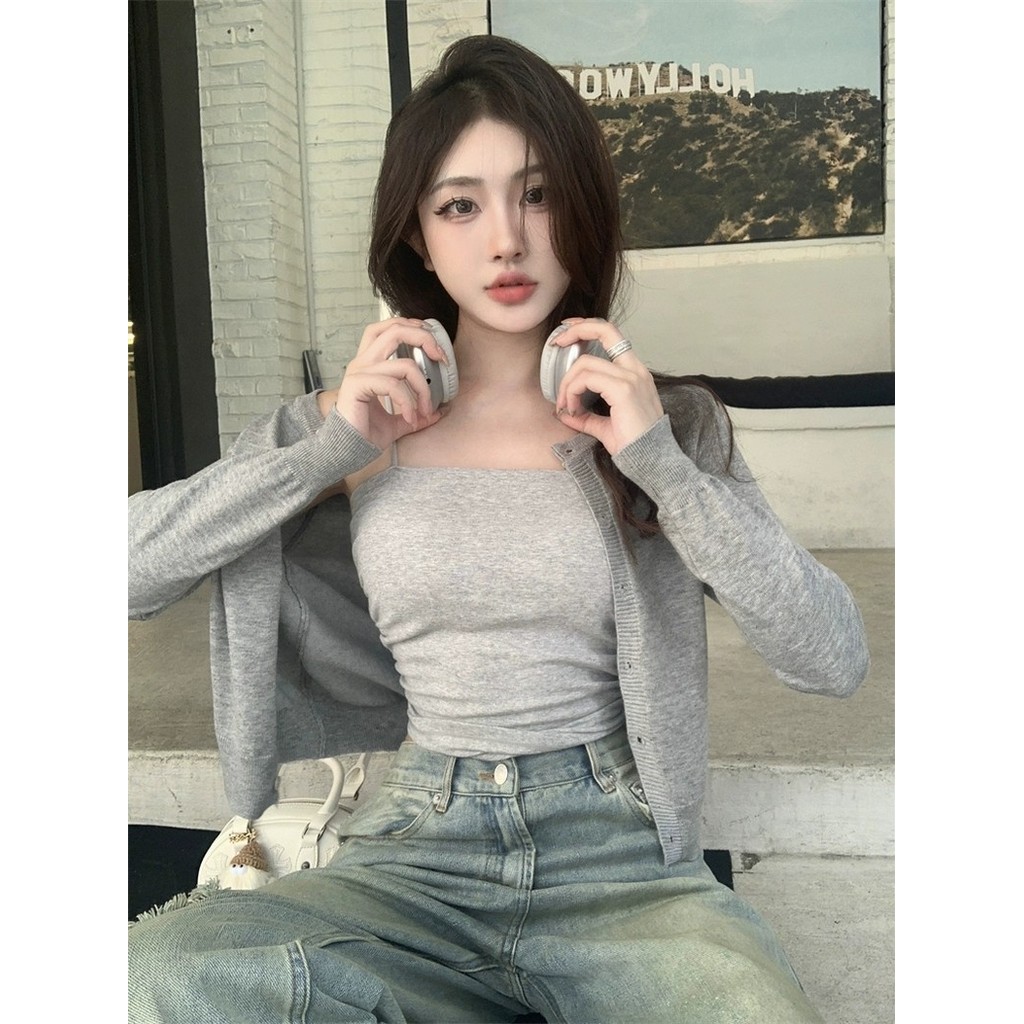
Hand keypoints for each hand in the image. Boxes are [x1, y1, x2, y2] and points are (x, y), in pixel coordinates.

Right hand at [323, 318, 449, 448]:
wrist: (348, 451)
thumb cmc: (368, 433)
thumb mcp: (400, 421)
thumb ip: (418, 412)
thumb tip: (440, 411)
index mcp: (370, 363)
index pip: (389, 328)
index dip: (413, 327)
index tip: (436, 346)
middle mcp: (363, 362)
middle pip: (394, 330)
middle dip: (424, 338)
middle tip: (441, 359)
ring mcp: (359, 372)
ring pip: (404, 365)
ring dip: (423, 389)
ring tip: (425, 411)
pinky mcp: (356, 386)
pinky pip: (393, 385)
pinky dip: (407, 402)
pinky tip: (410, 418)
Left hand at [550, 318, 662, 454]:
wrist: (651, 461)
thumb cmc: (634, 445)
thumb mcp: (606, 426)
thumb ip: (587, 417)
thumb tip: (567, 415)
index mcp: (635, 373)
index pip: (612, 335)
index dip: (588, 327)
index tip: (567, 333)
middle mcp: (635, 370)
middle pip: (605, 329)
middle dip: (575, 330)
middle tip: (556, 342)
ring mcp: (631, 378)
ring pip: (585, 363)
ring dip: (567, 383)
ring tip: (566, 405)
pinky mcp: (623, 390)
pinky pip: (587, 379)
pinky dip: (572, 392)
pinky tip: (573, 409)